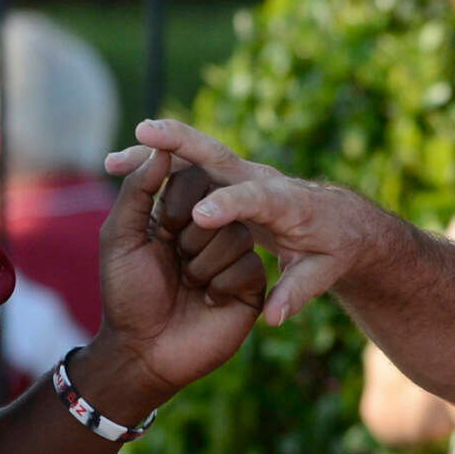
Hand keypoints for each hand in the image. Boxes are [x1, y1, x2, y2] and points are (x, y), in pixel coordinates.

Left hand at [78, 144, 265, 418]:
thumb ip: (137, 190)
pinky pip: (250, 266)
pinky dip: (221, 285)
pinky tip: (208, 302)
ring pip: (238, 235)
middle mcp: (208, 230)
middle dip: (189, 239)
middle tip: (175, 266)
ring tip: (190, 286)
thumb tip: (161, 148)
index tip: (162, 236)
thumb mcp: (120, 238)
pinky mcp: (251, 284)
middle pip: (220, 204)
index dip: (178, 206)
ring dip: (204, 266)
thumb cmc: (127, 295)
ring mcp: (232, 257)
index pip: (193, 178)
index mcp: (177, 213)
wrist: (145, 351)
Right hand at [111, 120, 394, 324]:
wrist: (341, 220)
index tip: (201, 216)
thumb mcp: (325, 272)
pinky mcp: (226, 177)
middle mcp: (261, 180)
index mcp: (287, 204)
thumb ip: (298, 293)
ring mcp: (241, 174)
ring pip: (193, 157)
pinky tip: (119, 166)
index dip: (229, 205)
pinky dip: (153, 164)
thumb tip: (274, 317)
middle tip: (145, 135)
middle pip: (218, 157)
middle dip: (181, 144)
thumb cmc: (334, 247)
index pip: (256, 199)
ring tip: (113, 160)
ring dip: (153, 153)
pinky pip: (185, 167)